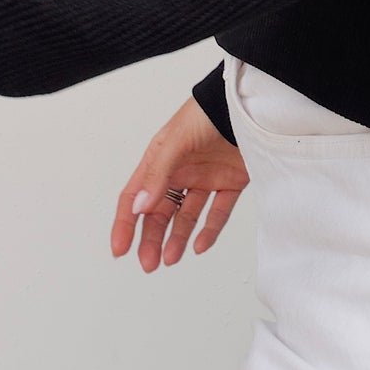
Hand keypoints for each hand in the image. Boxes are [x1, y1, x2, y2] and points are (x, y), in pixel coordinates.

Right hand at [111, 95, 248, 273]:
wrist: (249, 105)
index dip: (125, 223)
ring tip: (170, 259)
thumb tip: (139, 206)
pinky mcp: (230, 182)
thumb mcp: (176, 142)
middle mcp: (180, 172)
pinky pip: (217, 212)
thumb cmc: (207, 113)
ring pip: (186, 217)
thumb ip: (158, 175)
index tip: (120, 249)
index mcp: (159, 160)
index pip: (135, 197)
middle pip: (159, 212)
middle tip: (148, 263)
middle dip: (151, 239)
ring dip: (177, 239)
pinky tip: (201, 245)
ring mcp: (204, 178)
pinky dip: (210, 230)